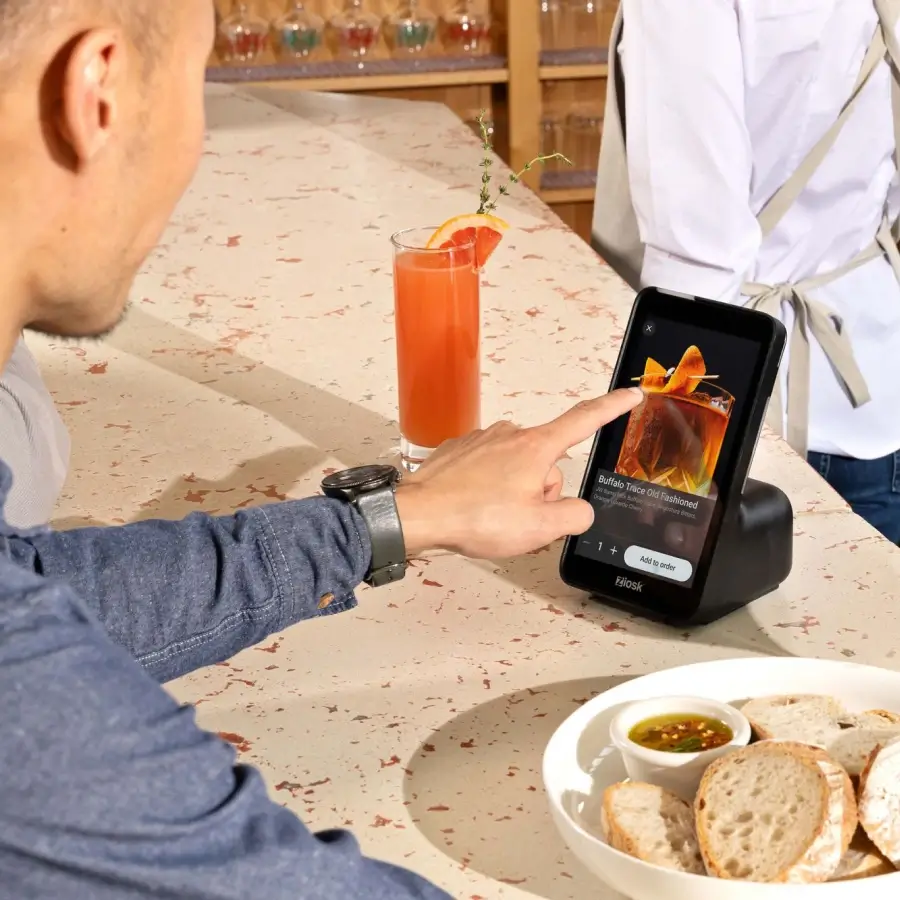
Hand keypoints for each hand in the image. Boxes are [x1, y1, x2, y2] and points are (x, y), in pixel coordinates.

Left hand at [395, 387, 643, 558]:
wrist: (418, 514)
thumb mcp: (539, 528)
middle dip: (542, 492)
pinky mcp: (461, 450)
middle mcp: (510, 435)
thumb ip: (573, 516)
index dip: (612, 407)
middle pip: (547, 463)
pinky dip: (488, 487)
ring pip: (517, 468)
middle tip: (519, 518)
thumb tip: (579, 510)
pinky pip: (489, 468)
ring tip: (490, 515)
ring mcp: (483, 440)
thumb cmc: (474, 517)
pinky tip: (474, 506)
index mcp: (536, 447)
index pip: (585, 420)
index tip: (630, 394)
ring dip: (514, 492)